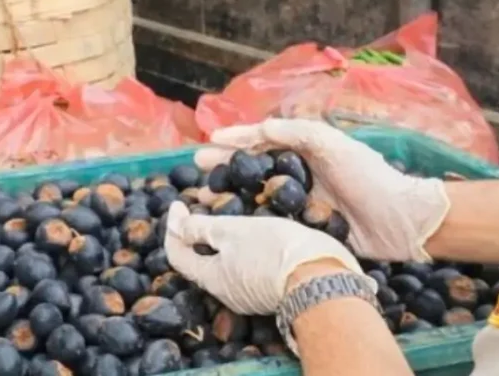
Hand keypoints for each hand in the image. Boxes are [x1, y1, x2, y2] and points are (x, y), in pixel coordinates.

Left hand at [164, 201, 366, 315]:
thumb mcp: (232, 232)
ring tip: (231, 214)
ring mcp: (252, 295)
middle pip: (201, 263)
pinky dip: (244, 249)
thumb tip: (175, 224)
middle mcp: (228, 294)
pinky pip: (249, 268)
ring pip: (227, 265)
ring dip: (223, 241)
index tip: (178, 203)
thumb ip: (201, 228)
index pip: (178, 256)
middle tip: (203, 206)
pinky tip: (257, 231)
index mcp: (212, 280)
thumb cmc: (273, 249)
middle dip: (198, 235)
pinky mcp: (275, 291)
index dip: (173, 228)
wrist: (324, 277)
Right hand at [196, 118, 449, 261]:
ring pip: (258, 193)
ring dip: (231, 192)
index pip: (263, 139)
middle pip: (254, 165)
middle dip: (224, 163)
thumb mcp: (334, 145)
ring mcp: (302, 201)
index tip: (209, 140)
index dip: (236, 138)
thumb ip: (298, 132)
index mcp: (306, 148)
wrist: (402, 221)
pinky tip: (230, 224)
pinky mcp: (306, 227)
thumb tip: (261, 126)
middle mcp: (300, 172)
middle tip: (196, 166)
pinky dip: (250, 220)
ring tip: (203, 195)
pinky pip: (272, 221)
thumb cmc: (370, 177)